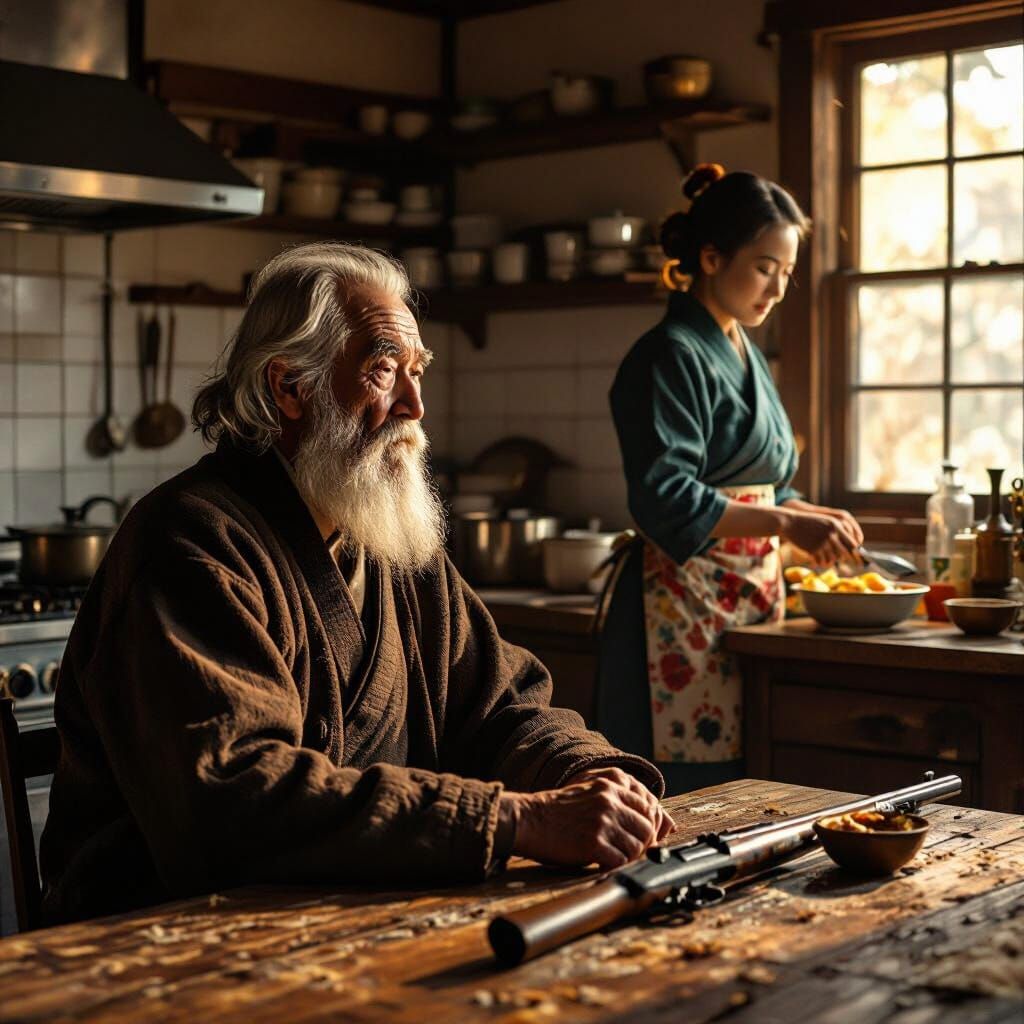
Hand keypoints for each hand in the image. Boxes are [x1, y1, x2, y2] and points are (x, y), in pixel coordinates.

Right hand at [499, 767, 675, 869]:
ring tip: (611, 855)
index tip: (643, 838)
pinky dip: (613, 865)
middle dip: (642, 844)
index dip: (649, 827)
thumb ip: (621, 803)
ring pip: (637, 847)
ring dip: (627, 856)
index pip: (649, 808)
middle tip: (627, 851)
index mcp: (612, 785)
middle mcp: (610, 800)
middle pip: (647, 829)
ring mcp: (603, 821)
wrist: (529, 819)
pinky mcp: (593, 843)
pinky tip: (600, 861)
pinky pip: (620, 861)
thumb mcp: (592, 795)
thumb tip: (660, 823)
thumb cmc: (560, 811)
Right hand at [779, 507, 861, 566]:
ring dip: (830, 561)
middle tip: (847, 565)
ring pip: (834, 559)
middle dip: (846, 559)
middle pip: (846, 553)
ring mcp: (822, 542)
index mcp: (837, 525)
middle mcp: (831, 533)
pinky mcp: (813, 549)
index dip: (858, 554)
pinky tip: (815, 560)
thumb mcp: (825, 523)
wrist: (789, 522)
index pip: (853, 543)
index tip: (860, 561)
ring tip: (823, 558)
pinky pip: (822, 562)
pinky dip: (820, 563)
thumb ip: (838, 533)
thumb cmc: (808, 523)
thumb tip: (852, 548)